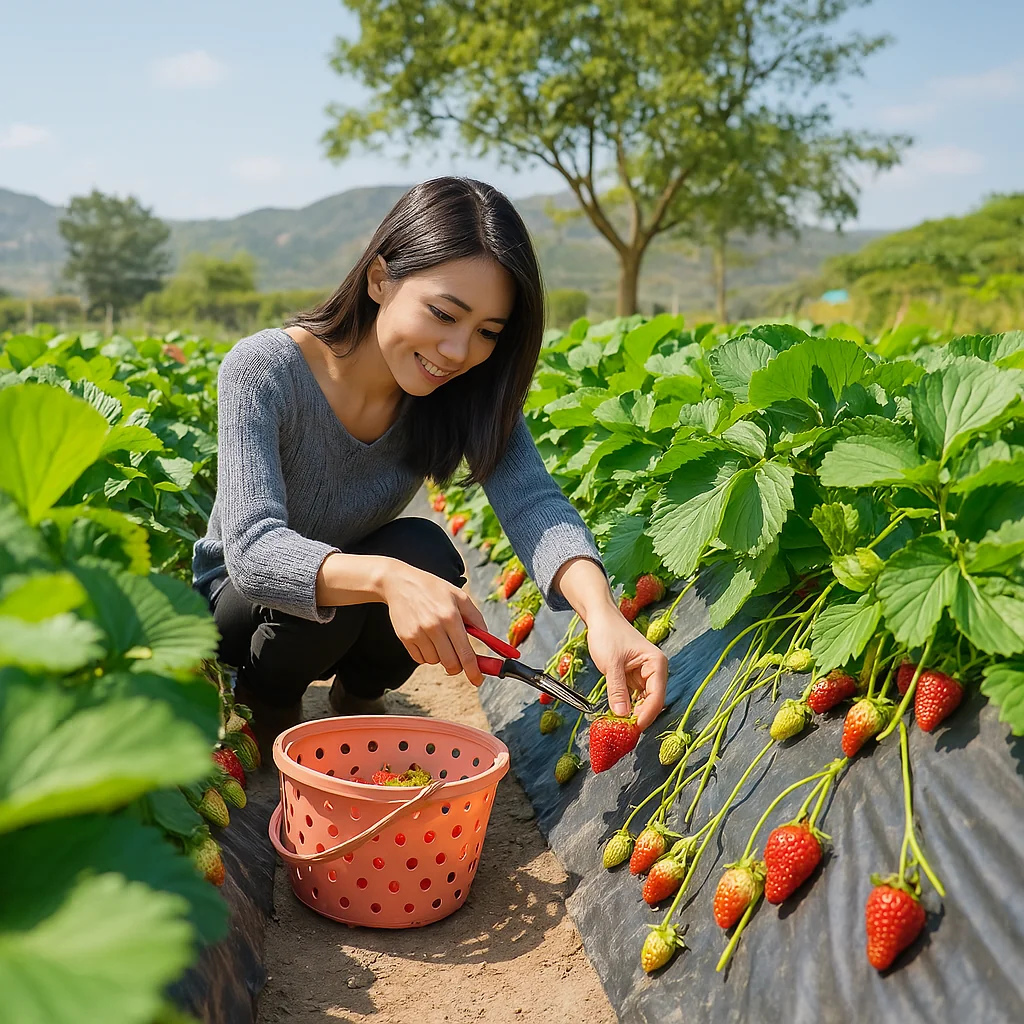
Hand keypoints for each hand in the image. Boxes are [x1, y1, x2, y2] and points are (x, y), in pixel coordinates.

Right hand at [379, 561, 486, 684]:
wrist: (400, 583)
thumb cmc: (433, 589)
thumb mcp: (459, 596)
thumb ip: (476, 618)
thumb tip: (488, 638)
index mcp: (451, 616)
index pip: (466, 653)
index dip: (474, 671)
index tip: (478, 680)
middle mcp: (434, 627)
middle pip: (451, 664)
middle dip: (458, 666)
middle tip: (460, 659)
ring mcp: (418, 634)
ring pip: (436, 662)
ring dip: (441, 656)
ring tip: (439, 637)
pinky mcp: (405, 638)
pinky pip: (421, 659)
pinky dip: (427, 654)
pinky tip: (426, 638)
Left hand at [584, 607, 667, 730]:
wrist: (600, 619)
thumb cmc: (608, 634)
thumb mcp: (611, 664)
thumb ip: (617, 690)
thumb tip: (622, 715)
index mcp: (657, 663)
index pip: (656, 696)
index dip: (646, 715)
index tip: (633, 729)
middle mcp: (655, 671)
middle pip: (652, 702)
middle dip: (639, 717)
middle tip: (625, 732)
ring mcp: (644, 676)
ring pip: (642, 702)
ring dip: (632, 714)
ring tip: (620, 727)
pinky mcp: (633, 679)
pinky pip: (633, 698)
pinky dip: (626, 707)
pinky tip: (617, 716)